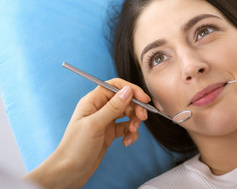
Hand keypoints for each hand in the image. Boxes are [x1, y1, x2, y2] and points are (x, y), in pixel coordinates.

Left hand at [24, 78, 148, 188]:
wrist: (70, 171)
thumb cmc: (76, 147)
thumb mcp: (95, 124)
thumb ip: (113, 107)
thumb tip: (128, 90)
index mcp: (93, 101)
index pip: (115, 86)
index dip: (131, 90)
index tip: (144, 99)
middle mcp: (100, 108)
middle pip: (125, 99)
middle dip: (136, 108)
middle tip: (142, 118)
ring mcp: (105, 120)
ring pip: (128, 113)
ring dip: (134, 122)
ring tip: (132, 132)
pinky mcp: (110, 133)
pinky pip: (126, 127)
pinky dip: (130, 133)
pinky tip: (127, 142)